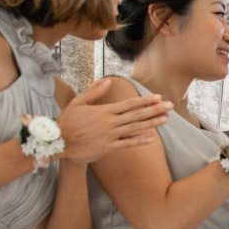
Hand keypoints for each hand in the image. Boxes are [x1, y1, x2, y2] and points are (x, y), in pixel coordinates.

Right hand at [55, 79, 170, 163]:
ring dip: (151, 124)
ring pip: (135, 128)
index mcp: (104, 111)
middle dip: (154, 110)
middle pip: (136, 115)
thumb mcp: (78, 102)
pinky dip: (139, 141)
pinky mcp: (108, 147)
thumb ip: (94, 92)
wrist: (58, 142)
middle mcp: (110, 122)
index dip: (145, 100)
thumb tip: (107, 81)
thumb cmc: (67, 121)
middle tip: (170, 106)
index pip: (129, 104)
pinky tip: (152, 137)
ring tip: (165, 119)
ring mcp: (110, 135)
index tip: (158, 97)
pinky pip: (127, 144)